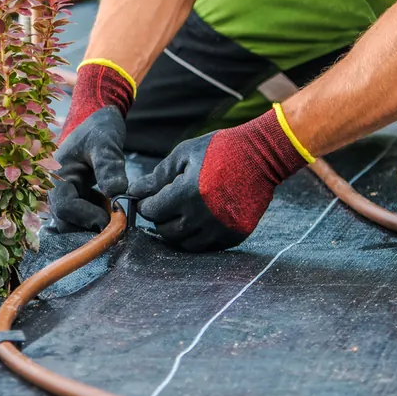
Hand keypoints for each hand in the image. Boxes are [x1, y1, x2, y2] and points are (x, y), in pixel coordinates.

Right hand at [47, 61, 135, 231]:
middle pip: (64, 222)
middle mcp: (54, 187)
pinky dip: (93, 216)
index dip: (87, 217)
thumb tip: (118, 194)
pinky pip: (78, 218)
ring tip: (110, 206)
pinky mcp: (71, 197)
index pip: (65, 207)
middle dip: (89, 224)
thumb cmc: (98, 128)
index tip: (111, 218)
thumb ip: (110, 167)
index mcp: (56, 174)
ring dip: (91, 222)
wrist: (96, 118)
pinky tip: (105, 202)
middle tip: (114, 216)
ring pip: (71, 223)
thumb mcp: (105, 143)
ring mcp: (62, 193)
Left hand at [129, 110, 307, 251]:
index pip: (152, 212)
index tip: (147, 198)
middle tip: (163, 205)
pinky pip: (208, 246)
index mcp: (187, 194)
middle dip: (159, 219)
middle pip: (166, 232)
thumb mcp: (184, 155)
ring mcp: (221, 229)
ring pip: (185, 244)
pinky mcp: (235, 235)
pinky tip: (198, 220)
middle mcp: (203, 217)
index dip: (145, 205)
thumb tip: (135, 192)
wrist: (261, 156)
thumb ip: (158, 176)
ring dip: (178, 231)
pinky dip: (198, 237)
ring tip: (181, 213)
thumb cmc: (218, 149)